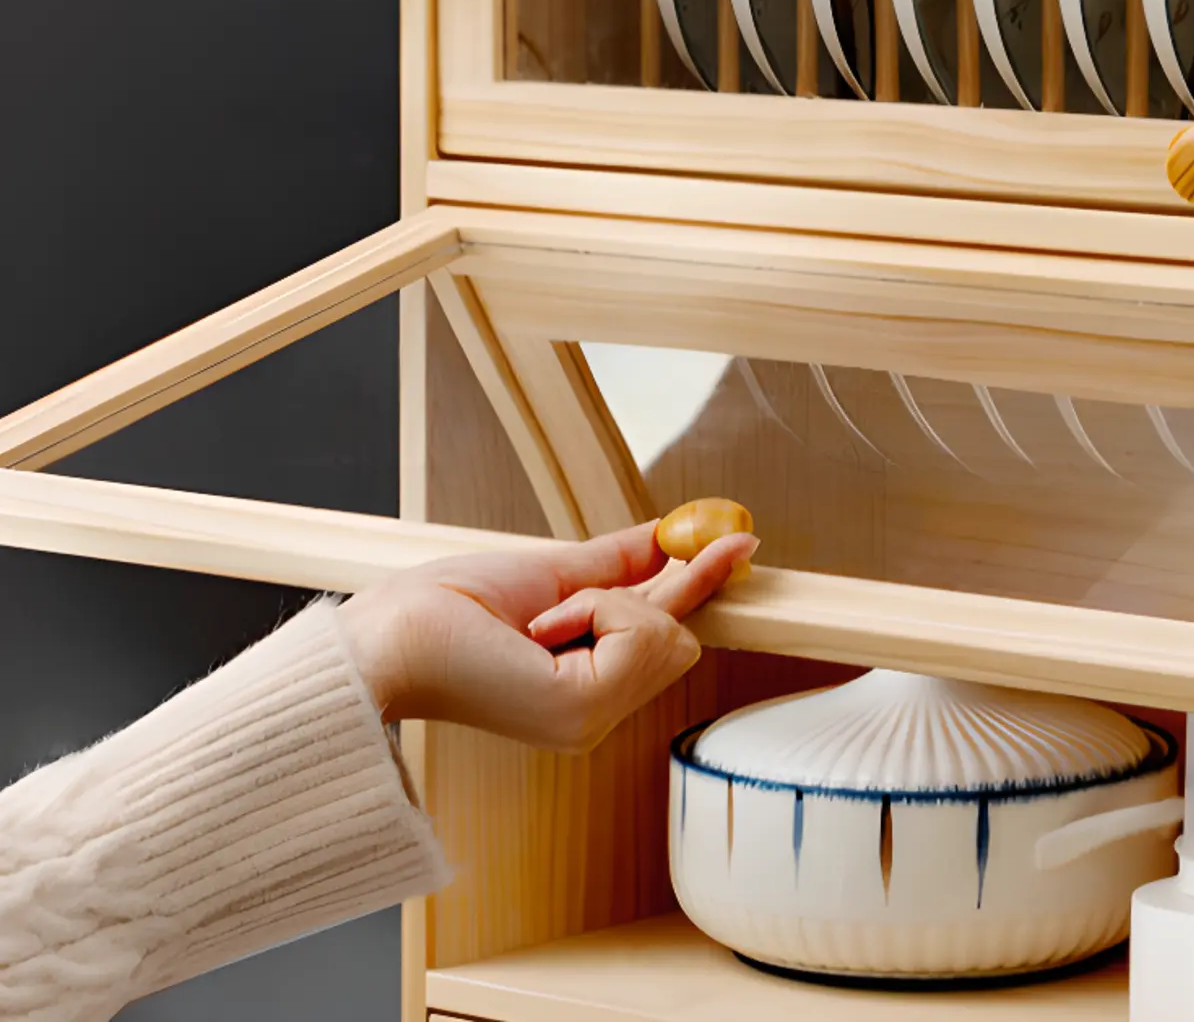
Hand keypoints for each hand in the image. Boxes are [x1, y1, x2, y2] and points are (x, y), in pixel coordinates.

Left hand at [338, 521, 758, 753]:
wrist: (389, 635)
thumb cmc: (444, 612)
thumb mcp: (551, 576)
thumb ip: (617, 564)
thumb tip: (667, 535)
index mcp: (585, 686)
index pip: (666, 633)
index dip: (701, 582)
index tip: (741, 541)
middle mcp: (596, 716)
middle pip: (679, 637)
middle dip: (635, 600)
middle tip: (561, 604)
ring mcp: (592, 721)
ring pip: (664, 630)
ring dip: (604, 601)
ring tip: (538, 622)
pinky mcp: (581, 709)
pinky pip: (635, 627)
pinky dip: (593, 608)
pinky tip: (542, 628)